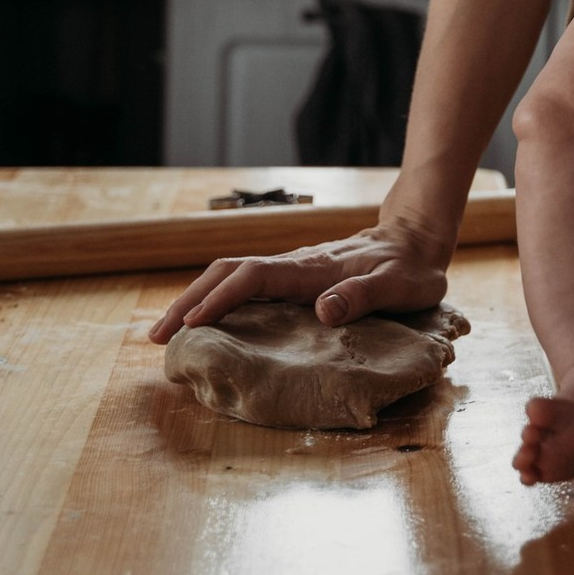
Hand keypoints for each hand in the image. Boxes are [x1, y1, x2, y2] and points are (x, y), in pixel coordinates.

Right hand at [147, 217, 450, 344]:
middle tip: (158, 336)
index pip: (254, 278)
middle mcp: (294, 264)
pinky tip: (206, 319)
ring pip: (231, 275)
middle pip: (228, 272)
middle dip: (190, 300)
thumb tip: (323, 310)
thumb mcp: (398, 287)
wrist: (416, 238)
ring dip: (197, 298)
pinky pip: (245, 283)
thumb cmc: (409, 268)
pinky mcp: (294, 275)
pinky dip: (217, 298)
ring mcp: (291, 268)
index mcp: (312, 268)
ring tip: (169, 331)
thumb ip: (363, 296)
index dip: (221, 299)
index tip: (192, 324)